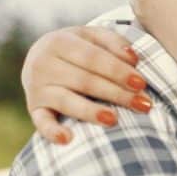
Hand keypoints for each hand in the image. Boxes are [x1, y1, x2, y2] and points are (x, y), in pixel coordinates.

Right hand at [22, 27, 151, 143]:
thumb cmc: (79, 48)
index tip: (141, 83)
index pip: (93, 58)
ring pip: (66, 101)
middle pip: (84, 81)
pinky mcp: (34, 108)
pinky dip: (51, 131)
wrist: (41, 57)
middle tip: (143, 104)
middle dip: (116, 93)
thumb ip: (114, 42)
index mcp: (59, 41)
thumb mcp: (93, 37)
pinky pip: (41, 122)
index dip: (118, 71)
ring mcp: (36, 87)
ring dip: (90, 111)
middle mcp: (43, 64)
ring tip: (114, 119)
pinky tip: (67, 139)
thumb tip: (134, 59)